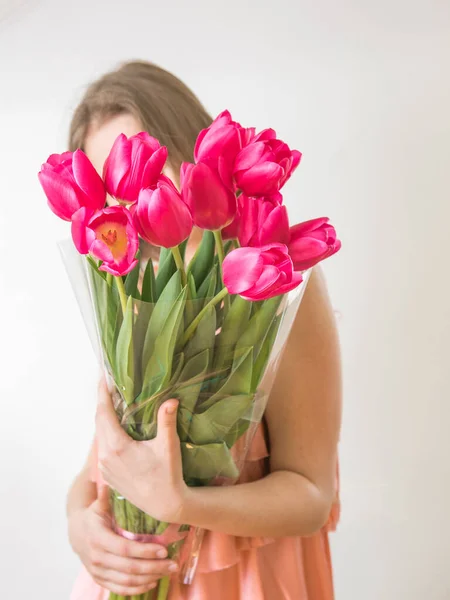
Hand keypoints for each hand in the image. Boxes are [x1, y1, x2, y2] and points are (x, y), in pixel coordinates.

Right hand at [68, 485, 178, 594]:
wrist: (77, 533)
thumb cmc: (94, 516)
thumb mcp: (99, 505)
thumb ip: (107, 496)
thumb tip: (111, 480)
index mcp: (97, 537)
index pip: (124, 548)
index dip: (144, 551)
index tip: (163, 549)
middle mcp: (96, 557)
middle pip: (128, 568)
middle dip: (153, 567)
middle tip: (173, 563)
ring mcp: (98, 571)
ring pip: (126, 581)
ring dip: (149, 578)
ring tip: (168, 571)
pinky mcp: (101, 579)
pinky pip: (120, 588)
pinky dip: (137, 588)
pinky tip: (152, 582)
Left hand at [95, 379, 188, 523]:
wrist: (165, 505)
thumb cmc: (168, 475)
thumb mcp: (168, 446)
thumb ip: (167, 420)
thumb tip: (171, 399)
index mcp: (116, 446)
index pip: (103, 412)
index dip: (102, 393)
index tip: (102, 377)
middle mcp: (105, 456)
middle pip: (99, 421)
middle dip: (103, 402)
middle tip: (109, 384)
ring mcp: (104, 467)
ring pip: (100, 435)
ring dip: (105, 418)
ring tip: (114, 403)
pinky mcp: (108, 475)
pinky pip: (103, 448)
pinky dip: (107, 434)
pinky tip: (117, 428)